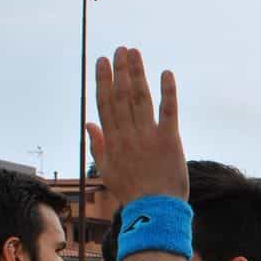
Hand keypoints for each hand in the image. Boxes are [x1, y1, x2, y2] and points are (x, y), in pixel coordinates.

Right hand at [87, 47, 187, 201]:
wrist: (155, 210)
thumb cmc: (131, 192)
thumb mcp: (107, 170)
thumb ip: (98, 145)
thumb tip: (89, 123)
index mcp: (113, 141)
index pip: (106, 104)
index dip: (104, 81)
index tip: (102, 61)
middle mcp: (128, 135)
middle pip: (122, 96)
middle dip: (120, 71)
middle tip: (120, 50)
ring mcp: (149, 136)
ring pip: (140, 99)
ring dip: (137, 74)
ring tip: (135, 53)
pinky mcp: (170, 140)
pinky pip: (168, 111)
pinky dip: (167, 91)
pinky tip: (166, 73)